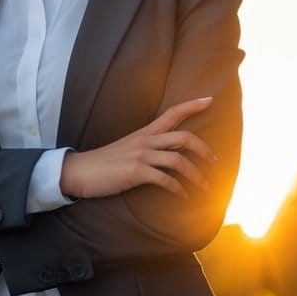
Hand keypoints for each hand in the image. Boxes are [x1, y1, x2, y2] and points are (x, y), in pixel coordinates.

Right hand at [58, 97, 217, 199]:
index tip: (209, 100)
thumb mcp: (128, 147)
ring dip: (196, 175)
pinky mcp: (135, 173)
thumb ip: (147, 146)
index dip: (192, 105)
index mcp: (144, 132)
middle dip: (204, 149)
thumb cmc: (105, 162)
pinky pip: (164, 180)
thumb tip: (168, 153)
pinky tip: (182, 195)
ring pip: (178, 160)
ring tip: (204, 186)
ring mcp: (140, 156)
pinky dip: (177, 189)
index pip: (172, 113)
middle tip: (215, 161)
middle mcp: (145, 141)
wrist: (80, 171)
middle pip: (183, 137)